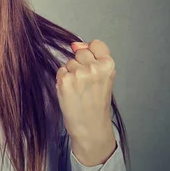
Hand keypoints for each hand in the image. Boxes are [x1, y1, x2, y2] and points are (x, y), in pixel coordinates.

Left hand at [55, 39, 116, 164]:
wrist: (91, 126)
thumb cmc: (96, 102)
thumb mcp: (104, 78)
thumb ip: (94, 58)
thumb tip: (75, 45)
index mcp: (108, 66)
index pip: (96, 44)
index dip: (92, 54)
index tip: (93, 67)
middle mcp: (94, 68)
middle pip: (79, 53)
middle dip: (80, 64)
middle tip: (86, 83)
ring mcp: (79, 74)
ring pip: (69, 62)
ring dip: (70, 74)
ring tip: (79, 89)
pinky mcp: (65, 81)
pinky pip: (60, 71)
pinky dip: (63, 80)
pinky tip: (71, 92)